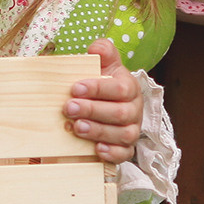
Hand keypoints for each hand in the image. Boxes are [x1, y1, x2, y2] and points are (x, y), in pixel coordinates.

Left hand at [66, 38, 143, 163]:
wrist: (108, 105)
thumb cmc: (103, 85)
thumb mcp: (105, 65)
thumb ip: (103, 51)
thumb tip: (95, 48)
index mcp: (130, 88)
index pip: (119, 88)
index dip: (98, 88)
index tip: (75, 88)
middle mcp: (134, 110)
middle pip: (120, 113)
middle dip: (93, 110)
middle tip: (69, 108)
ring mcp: (132, 131)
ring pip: (122, 134)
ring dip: (98, 131)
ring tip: (77, 128)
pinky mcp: (126, 148)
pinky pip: (124, 154)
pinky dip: (111, 153)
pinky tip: (96, 150)